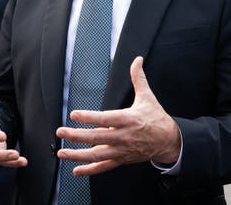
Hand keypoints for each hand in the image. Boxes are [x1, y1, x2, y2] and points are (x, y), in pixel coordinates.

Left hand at [56, 56, 180, 175]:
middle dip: (77, 136)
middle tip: (61, 132)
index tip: (74, 114)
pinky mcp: (122, 159)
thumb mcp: (148, 97)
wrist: (169, 141)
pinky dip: (90, 170)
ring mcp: (122, 150)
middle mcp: (123, 137)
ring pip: (97, 155)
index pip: (106, 119)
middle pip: (97, 137)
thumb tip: (137, 60)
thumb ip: (138, 78)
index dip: (89, 117)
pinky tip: (76, 170)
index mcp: (128, 119)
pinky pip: (104, 167)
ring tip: (61, 152)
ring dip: (77, 155)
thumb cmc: (156, 118)